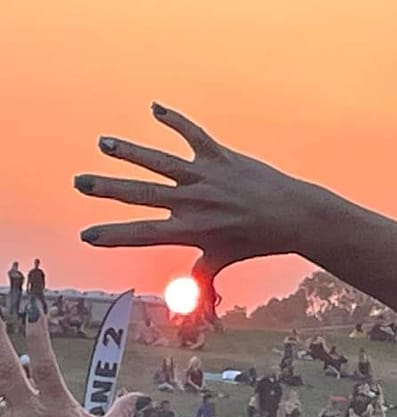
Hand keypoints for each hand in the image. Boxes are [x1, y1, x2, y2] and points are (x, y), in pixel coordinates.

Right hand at [74, 103, 324, 306]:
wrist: (293, 215)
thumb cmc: (258, 241)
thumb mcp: (224, 259)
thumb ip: (201, 277)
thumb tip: (189, 305)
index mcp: (190, 229)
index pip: (142, 233)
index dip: (113, 235)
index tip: (87, 236)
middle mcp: (192, 201)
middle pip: (141, 193)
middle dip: (107, 188)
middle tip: (79, 182)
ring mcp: (205, 177)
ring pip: (159, 160)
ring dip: (129, 151)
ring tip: (103, 143)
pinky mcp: (219, 156)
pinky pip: (192, 134)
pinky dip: (174, 120)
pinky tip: (155, 107)